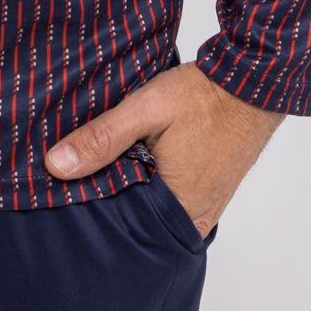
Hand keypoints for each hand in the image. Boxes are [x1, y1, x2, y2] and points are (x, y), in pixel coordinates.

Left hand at [42, 62, 284, 239]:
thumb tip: (56, 165)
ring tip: (103, 170)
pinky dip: (151, 185)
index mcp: (176, 210)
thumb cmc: (203, 96)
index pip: (119, 226)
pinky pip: (170, 200)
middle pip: (135, 221)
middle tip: (77, 181)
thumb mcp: (146, 109)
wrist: (254, 83)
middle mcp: (192, 220)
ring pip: (152, 209)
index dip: (90, 207)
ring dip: (131, 191)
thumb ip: (102, 137)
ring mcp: (204, 209)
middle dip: (109, 202)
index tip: (62, 193)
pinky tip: (133, 165)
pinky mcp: (210, 194)